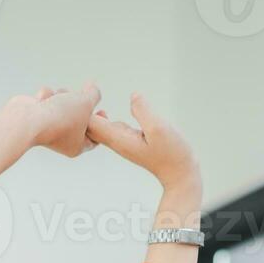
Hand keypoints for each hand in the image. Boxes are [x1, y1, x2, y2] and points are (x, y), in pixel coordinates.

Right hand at [17, 81, 102, 158]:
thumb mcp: (85, 102)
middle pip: (78, 115)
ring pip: (62, 102)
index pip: (94, 137)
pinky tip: (41, 101)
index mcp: (77, 146)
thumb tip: (92, 87)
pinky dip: (46, 95)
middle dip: (77, 101)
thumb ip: (93, 94)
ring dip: (62, 94)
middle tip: (76, 98)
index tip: (102, 111)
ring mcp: (47, 127)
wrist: (26, 121)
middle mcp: (61, 139)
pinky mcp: (35, 115)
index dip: (100, 123)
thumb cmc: (60, 117)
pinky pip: (48, 98)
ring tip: (57, 97)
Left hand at [85, 92, 200, 192]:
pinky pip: (110, 127)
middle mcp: (116, 141)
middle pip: (88, 127)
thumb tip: (133, 95)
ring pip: (98, 127)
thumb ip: (144, 111)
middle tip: (83, 89)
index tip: (88, 91)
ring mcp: (122, 141)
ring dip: (93, 112)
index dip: (85, 107)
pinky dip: (105, 117)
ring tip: (88, 94)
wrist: (180, 173)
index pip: (90, 123)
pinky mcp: (129, 139)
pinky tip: (105, 108)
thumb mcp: (159, 128)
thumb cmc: (172, 153)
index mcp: (118, 138)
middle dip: (83, 110)